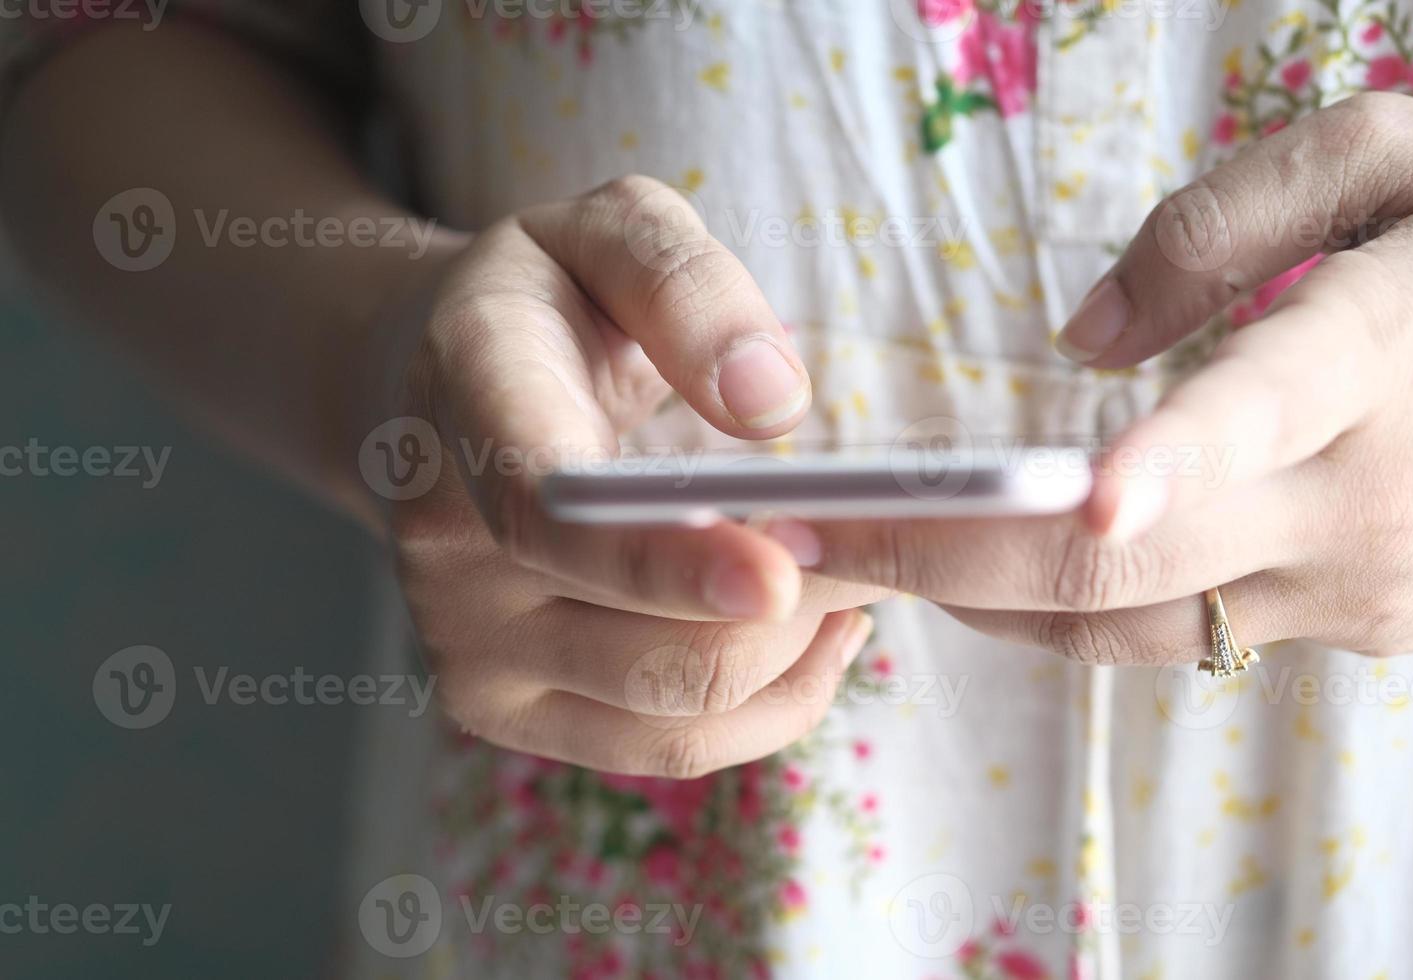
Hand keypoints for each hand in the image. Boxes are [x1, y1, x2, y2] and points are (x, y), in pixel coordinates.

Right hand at [377, 176, 880, 775]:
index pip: (549, 513)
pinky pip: (669, 749)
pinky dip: (770, 703)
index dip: (665, 558)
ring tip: (855, 569)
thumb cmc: (550, 301)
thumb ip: (686, 287)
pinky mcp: (508, 709)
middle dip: (796, 604)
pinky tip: (813, 630)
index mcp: (464, 408)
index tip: (780, 573)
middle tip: (886, 535)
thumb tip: (772, 401)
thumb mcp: (611, 231)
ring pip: (673, 714)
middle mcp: (444, 553)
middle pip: (645, 643)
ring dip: (794, 655)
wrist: (440, 388)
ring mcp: (466, 648)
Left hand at [808, 93, 1412, 665]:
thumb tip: (1079, 343)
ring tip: (859, 554)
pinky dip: (1070, 608)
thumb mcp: (1391, 162)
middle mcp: (1368, 499)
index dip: (1171, 458)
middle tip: (804, 533)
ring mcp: (1361, 590)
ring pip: (1130, 623)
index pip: (1267, 408)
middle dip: (944, 553)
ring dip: (981, 595)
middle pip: (1127, 560)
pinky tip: (994, 567)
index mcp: (1387, 354)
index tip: (1078, 495)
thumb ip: (1227, 224)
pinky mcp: (1354, 631)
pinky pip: (1179, 634)